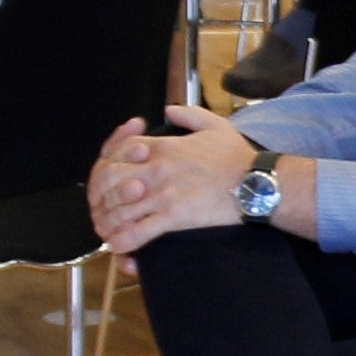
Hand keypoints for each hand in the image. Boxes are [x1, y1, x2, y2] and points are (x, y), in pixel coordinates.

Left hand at [86, 106, 259, 255]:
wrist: (256, 182)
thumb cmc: (237, 156)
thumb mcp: (214, 124)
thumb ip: (187, 114)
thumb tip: (167, 109)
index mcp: (162, 146)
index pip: (117, 150)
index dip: (106, 165)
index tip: (107, 179)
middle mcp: (156, 168)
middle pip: (109, 179)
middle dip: (99, 196)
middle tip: (101, 208)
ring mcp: (163, 194)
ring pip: (118, 209)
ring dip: (107, 223)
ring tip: (107, 231)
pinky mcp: (174, 217)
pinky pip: (138, 232)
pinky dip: (123, 242)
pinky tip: (119, 246)